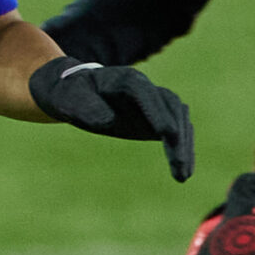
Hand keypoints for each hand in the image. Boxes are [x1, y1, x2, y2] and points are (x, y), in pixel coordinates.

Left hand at [27, 57, 195, 181]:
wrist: (74, 91)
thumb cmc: (70, 94)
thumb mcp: (70, 100)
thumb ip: (87, 107)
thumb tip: (108, 121)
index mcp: (124, 79)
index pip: (146, 93)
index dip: (157, 112)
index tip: (167, 134)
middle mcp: (145, 87)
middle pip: (170, 106)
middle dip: (177, 134)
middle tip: (179, 165)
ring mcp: (153, 102)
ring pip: (179, 119)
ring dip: (184, 146)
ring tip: (183, 176)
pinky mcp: (155, 118)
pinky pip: (176, 131)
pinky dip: (182, 149)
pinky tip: (183, 172)